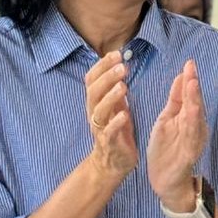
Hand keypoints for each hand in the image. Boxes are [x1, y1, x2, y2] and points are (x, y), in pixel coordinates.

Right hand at [86, 51, 136, 178]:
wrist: (111, 163)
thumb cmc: (115, 130)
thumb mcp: (115, 106)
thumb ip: (115, 88)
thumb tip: (120, 63)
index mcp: (96, 102)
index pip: (92, 79)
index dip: (102, 66)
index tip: (116, 54)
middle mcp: (94, 113)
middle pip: (94, 91)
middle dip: (107, 77)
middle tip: (122, 66)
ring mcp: (100, 128)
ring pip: (99, 110)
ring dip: (111, 97)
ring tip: (124, 86)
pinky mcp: (109, 143)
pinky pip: (108, 132)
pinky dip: (116, 123)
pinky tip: (125, 114)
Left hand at [147, 60, 207, 205]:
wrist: (166, 180)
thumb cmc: (167, 149)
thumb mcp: (168, 119)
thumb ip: (176, 100)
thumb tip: (182, 77)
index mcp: (189, 117)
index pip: (190, 95)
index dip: (190, 80)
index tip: (189, 63)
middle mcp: (196, 126)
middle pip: (195, 103)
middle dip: (193, 86)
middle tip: (191, 69)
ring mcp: (194, 139)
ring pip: (195, 117)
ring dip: (194, 100)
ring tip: (192, 85)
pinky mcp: (190, 153)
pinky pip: (191, 137)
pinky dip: (192, 124)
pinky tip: (192, 112)